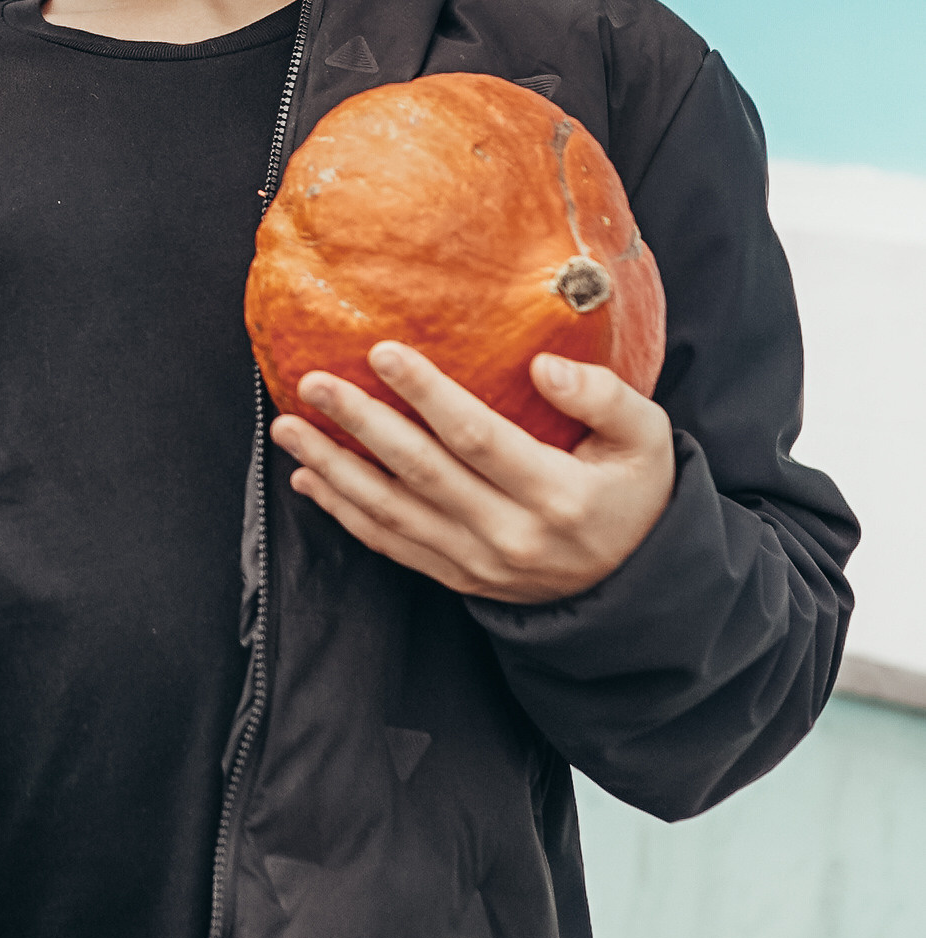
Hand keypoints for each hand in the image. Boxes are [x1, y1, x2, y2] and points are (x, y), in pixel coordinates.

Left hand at [269, 347, 676, 606]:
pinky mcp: (457, 578)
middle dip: (360, 424)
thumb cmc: (634, 493)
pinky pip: (389, 545)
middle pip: (420, 473)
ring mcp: (478, 563)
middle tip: (314, 383)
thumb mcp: (647, 440)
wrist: (633, 585)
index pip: (477, 438)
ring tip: (290, 427)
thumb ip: (603, 397)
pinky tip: (309, 480)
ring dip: (334, 469)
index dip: (426, 394)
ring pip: (391, 513)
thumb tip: (543, 367)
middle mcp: (511, 534)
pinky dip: (344, 513)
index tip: (381, 351)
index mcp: (558, 495)